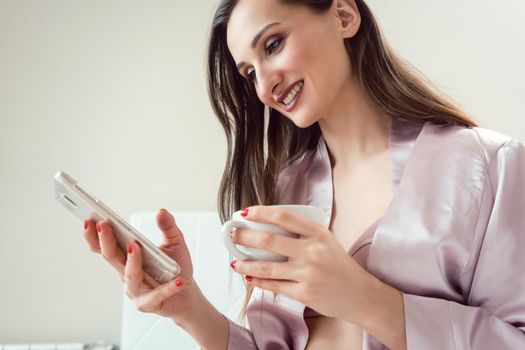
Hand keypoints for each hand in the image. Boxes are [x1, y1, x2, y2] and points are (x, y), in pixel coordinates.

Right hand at [83, 209, 197, 320]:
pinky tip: (179, 281)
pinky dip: (168, 288)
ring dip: (131, 261)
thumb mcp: (175, 242)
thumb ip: (168, 227)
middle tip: (103, 224)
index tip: (89, 218)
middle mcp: (126, 273)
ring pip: (129, 275)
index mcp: (127, 257)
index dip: (94, 234)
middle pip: (111, 257)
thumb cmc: (174, 268)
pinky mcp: (148, 303)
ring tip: (134, 246)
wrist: (185, 296)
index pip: (105, 245)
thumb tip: (161, 211)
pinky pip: (157, 295)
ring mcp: (135, 290)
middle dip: (105, 240)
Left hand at [229, 205, 379, 323]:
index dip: (261, 213)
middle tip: (232, 234)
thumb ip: (304, 233)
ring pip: (266, 267)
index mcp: (318, 233)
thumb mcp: (327, 241)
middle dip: (245, 237)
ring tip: (234, 262)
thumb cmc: (340, 266)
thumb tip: (270, 226)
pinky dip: (258, 281)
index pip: (284, 217)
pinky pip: (274, 285)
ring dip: (245, 264)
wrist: (360, 295)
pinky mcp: (303, 293)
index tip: (245, 212)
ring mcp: (307, 273)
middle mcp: (312, 251)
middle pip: (270, 241)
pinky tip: (248, 277)